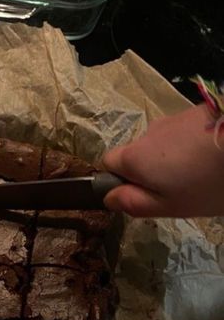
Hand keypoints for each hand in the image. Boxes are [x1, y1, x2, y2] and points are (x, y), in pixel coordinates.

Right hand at [102, 104, 223, 217]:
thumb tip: (108, 198)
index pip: (107, 163)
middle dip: (149, 170)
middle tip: (178, 188)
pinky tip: (213, 157)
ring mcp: (172, 120)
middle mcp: (147, 134)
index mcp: (134, 158)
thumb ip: (133, 203)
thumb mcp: (169, 206)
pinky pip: (182, 134)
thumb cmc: (208, 183)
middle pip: (136, 153)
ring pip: (161, 144)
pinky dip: (190, 146)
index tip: (142, 192)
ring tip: (202, 173)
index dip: (119, 179)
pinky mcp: (196, 112)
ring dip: (172, 158)